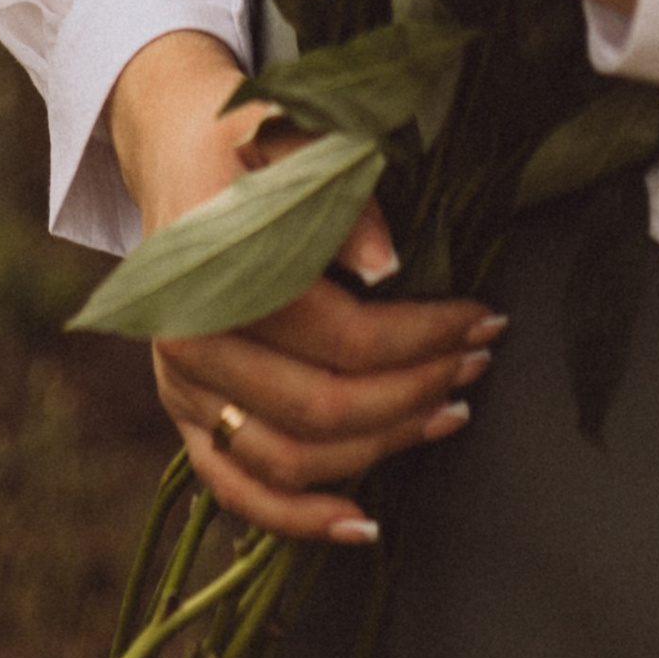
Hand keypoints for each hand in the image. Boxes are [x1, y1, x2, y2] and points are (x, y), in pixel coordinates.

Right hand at [107, 25, 499, 540]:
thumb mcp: (294, 133)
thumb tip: (389, 266)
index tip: (483, 319)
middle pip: (322, 409)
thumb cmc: (247, 138)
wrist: (176, 148)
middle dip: (415, 393)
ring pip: (290, 460)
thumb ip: (338, 196)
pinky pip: (236, 489)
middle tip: (477, 363)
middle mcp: (190, 344)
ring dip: (380, 452)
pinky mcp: (183, 414)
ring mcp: (182, 388)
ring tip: (448, 414)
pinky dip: (298, 519)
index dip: (423, 337)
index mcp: (216, 275)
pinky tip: (362, 524)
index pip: (342, 335)